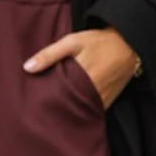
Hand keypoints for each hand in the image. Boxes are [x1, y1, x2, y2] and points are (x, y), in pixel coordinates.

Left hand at [23, 27, 139, 109]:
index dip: (44, 101)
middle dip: (53, 109)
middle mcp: (92, 93)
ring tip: (50, 113)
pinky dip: (80, 111)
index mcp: (81, 78)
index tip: (33, 103)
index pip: (57, 97)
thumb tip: (27, 68)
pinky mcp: (107, 102)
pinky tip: (69, 110)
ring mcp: (101, 100)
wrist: (128, 45)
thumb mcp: (72, 42)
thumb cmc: (98, 42)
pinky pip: (91, 111)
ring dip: (66, 112)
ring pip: (78, 111)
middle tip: (38, 110)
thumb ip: (49, 54)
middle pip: (67, 107)